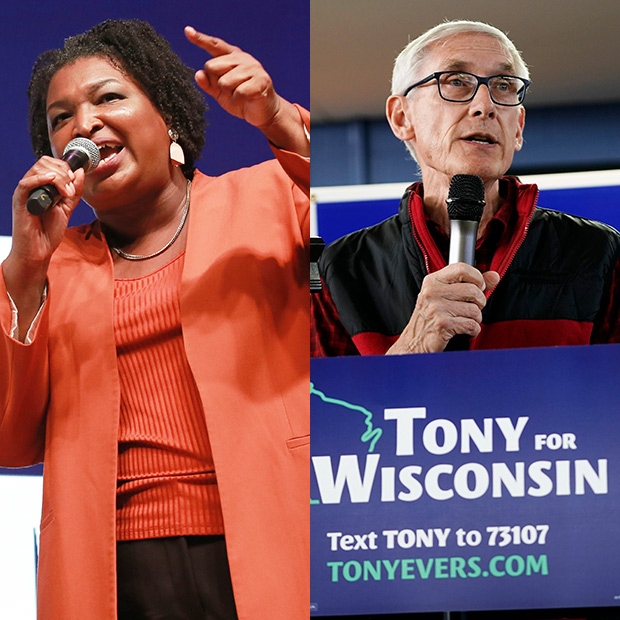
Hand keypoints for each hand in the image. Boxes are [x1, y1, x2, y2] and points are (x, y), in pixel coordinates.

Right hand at [3, 157, 83, 339]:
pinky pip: (26, 183)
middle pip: (45, 163)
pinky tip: (53, 182)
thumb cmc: (49, 230)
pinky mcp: (20, 201)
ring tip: (66, 194)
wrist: (39, 250)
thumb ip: (74, 191)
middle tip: (71, 190)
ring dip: (58, 178)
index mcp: (42, 185)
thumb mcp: (67, 207)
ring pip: (38, 170)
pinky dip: (40, 178)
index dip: (65, 167)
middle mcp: (33, 186)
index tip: (75, 180)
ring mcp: (26, 193)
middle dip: (63, 172)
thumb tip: (80, 172)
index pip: (51, 163)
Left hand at [184, 26, 280, 128]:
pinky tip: (246, 99)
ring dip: (229, 94)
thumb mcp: (220, 93)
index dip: (201, 39)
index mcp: (232, 57)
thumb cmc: (242, 100)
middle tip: (230, 90)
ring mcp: (253, 68)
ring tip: (239, 96)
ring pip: (225, 81)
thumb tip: (198, 74)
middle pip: (212, 66)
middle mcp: (242, 58)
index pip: (214, 45)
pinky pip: (239, 91)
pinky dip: (239, 100)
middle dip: (216, 83)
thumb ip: (208, 84)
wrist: (263, 112)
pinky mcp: (261, 80)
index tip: (188, 31)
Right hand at [386, 263, 499, 353]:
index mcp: (432, 281)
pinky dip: (473, 331)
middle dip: (479, 303)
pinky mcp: (442, 324)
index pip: (462, 268)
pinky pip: (471, 325)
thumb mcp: (446, 296)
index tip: (478, 287)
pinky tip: (466, 331)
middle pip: (473, 290)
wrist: (414, 342)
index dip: (477, 278)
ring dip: (476, 319)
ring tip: (466, 321)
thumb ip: (471, 284)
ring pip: (474, 309)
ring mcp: (436, 308)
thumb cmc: (430, 319)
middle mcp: (432, 292)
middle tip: (472, 309)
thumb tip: (494, 276)